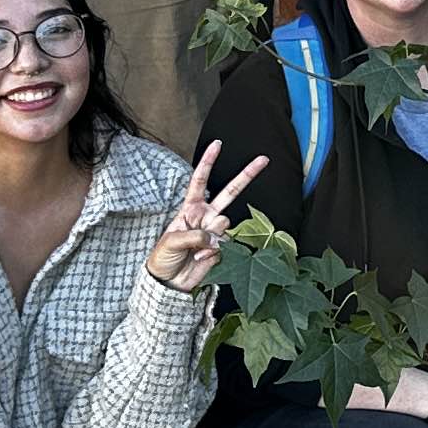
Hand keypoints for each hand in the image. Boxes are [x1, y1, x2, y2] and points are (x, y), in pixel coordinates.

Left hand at [142, 141, 268, 292]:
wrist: (168, 282)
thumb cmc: (163, 257)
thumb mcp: (171, 240)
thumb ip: (194, 234)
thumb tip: (214, 237)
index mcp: (190, 208)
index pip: (200, 181)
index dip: (208, 162)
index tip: (217, 145)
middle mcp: (205, 216)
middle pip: (229, 192)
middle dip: (247, 175)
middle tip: (263, 159)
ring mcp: (214, 232)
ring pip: (225, 223)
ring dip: (211, 236)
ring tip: (196, 249)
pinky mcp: (221, 248)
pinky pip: (223, 245)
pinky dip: (211, 253)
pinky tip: (200, 259)